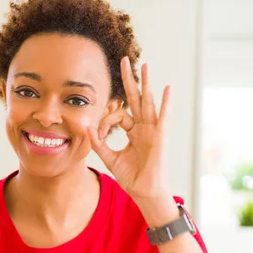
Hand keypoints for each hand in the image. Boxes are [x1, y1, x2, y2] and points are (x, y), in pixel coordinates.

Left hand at [88, 56, 170, 201]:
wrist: (144, 192)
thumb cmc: (131, 177)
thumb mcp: (110, 158)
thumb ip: (99, 144)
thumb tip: (86, 129)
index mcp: (134, 132)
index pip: (119, 116)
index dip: (107, 120)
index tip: (98, 131)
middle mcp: (144, 127)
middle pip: (136, 99)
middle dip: (129, 80)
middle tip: (124, 61)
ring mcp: (153, 130)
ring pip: (148, 102)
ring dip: (147, 84)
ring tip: (146, 66)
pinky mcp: (160, 136)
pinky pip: (163, 117)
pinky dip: (165, 103)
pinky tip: (166, 89)